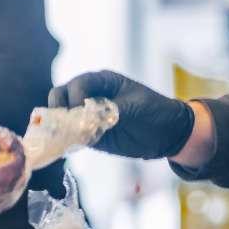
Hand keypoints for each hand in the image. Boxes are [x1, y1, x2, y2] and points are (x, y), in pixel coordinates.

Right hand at [48, 72, 195, 160]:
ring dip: (60, 126)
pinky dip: (66, 140)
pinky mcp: (89, 134)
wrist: (168, 134)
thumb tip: (87, 119)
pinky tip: (69, 146)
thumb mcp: (136, 108)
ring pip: (61, 117)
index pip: (78, 84)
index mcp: (103, 82)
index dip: (74, 96)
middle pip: (61, 97)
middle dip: (60, 109)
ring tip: (66, 137)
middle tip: (67, 125)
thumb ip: (111, 112)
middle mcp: (91, 95)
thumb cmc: (155, 112)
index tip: (78, 110)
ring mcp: (88, 115)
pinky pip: (70, 136)